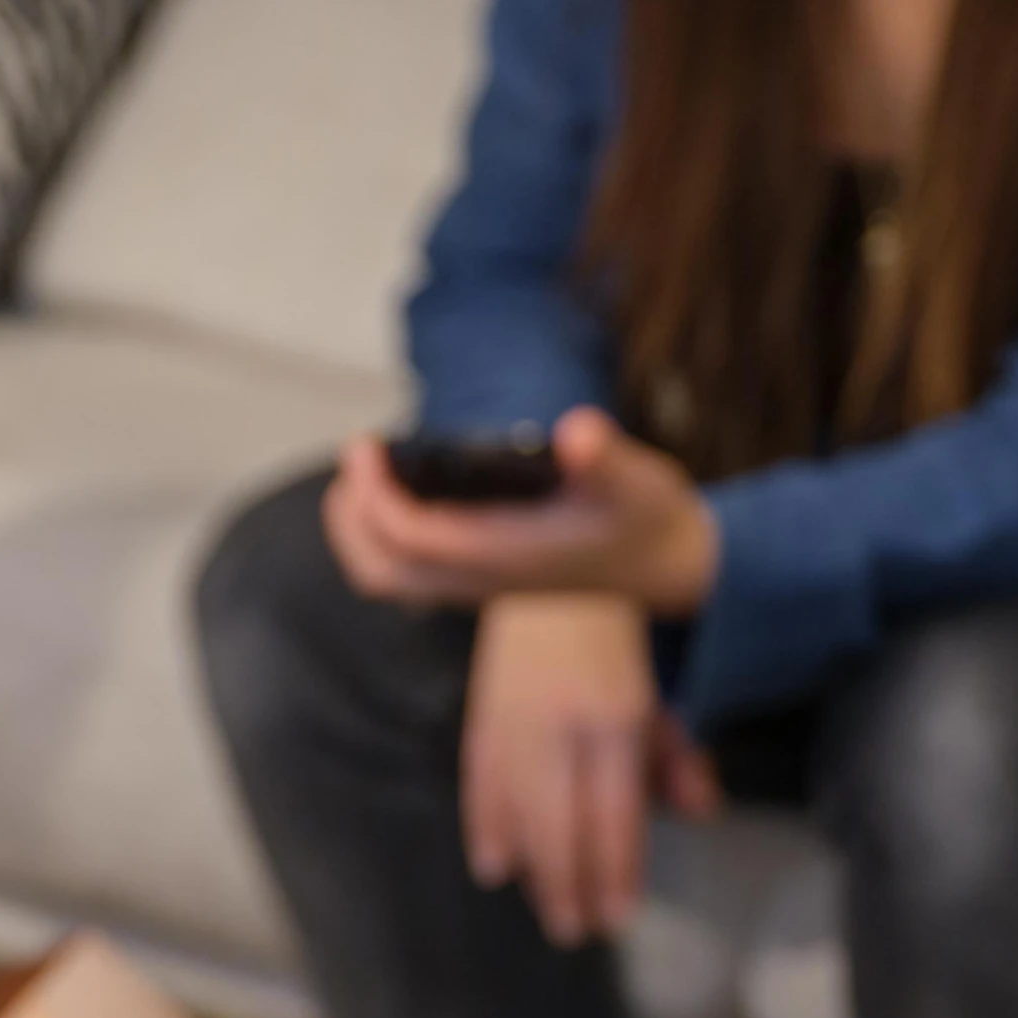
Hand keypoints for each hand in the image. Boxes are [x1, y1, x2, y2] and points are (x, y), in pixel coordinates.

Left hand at [327, 406, 721, 615]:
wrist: (665, 564)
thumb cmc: (646, 516)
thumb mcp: (637, 479)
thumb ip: (605, 458)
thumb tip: (578, 432)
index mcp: (503, 556)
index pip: (411, 537)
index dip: (376, 493)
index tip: (365, 444)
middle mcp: (479, 579)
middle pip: (380, 570)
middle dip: (352, 516)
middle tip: (355, 456)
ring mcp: (474, 585)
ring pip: (387, 578)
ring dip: (358, 531)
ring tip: (358, 476)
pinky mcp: (478, 579)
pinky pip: (405, 574)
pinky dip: (381, 539)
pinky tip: (394, 495)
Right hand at [463, 592, 715, 945]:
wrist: (550, 585)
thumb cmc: (614, 650)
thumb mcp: (659, 698)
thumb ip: (678, 758)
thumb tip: (702, 814)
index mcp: (614, 722)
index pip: (613, 815)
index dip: (614, 871)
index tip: (618, 917)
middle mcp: (561, 730)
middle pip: (562, 826)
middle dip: (569, 884)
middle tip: (575, 931)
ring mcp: (516, 727)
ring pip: (520, 813)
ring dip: (532, 869)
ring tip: (546, 909)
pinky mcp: (482, 721)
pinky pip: (480, 786)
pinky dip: (486, 828)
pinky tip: (494, 867)